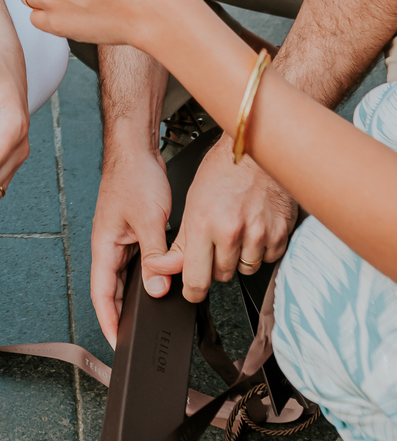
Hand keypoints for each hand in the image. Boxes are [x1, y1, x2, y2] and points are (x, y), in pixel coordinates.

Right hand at [90, 146, 173, 346]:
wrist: (136, 149)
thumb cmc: (134, 176)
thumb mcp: (149, 220)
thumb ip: (153, 257)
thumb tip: (157, 288)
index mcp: (104, 246)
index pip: (102, 294)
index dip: (108, 322)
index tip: (117, 344)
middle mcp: (108, 246)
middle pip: (111, 291)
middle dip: (120, 317)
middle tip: (133, 341)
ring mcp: (120, 240)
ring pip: (124, 279)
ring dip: (133, 299)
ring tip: (145, 321)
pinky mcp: (132, 233)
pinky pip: (136, 265)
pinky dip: (145, 279)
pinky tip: (157, 286)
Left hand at [151, 135, 294, 302]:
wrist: (257, 150)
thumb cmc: (222, 171)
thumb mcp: (192, 205)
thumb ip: (180, 244)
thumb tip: (160, 269)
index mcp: (204, 224)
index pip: (196, 280)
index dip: (192, 290)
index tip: (192, 290)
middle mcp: (232, 231)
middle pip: (222, 276)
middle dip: (216, 264)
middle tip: (216, 240)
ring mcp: (259, 233)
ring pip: (245, 269)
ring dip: (239, 257)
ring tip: (237, 229)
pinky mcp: (281, 234)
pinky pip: (268, 258)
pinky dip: (261, 249)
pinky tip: (255, 227)